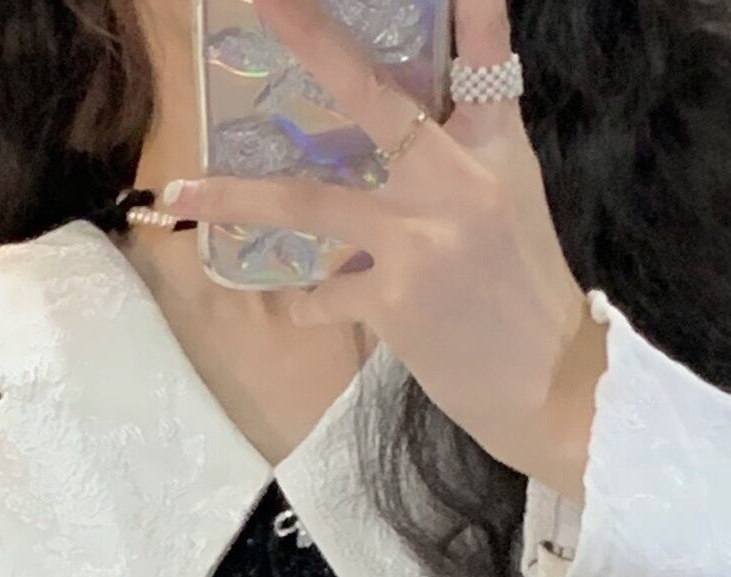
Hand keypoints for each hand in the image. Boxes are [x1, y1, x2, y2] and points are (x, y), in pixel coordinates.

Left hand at [163, 0, 605, 497]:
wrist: (551, 383)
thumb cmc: (524, 290)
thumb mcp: (508, 199)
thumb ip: (457, 155)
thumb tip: (392, 133)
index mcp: (494, 145)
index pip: (486, 54)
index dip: (470, 4)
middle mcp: (457, 178)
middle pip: (373, 98)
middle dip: (314, 44)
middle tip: (266, 2)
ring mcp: (421, 238)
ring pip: (309, 200)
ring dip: (235, 196)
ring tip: (178, 192)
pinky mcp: (395, 300)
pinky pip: (322, 294)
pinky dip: (301, 303)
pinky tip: (290, 308)